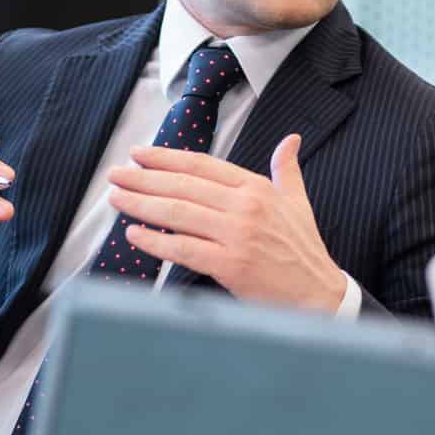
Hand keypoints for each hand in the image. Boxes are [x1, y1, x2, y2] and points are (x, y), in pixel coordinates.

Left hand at [107, 133, 347, 311]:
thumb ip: (287, 169)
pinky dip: (155, 242)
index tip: (139, 155)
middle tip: (116, 174)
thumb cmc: (303, 250)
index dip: (166, 158)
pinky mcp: (230, 265)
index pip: (201, 166)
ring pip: (178, 214)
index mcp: (256, 188)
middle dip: (143, 179)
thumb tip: (291, 140)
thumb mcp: (297, 202)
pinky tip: (134, 234)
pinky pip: (184, 250)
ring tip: (116, 198)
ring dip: (141, 204)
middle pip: (182, 186)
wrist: (319, 295)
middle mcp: (245, 207)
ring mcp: (237, 236)